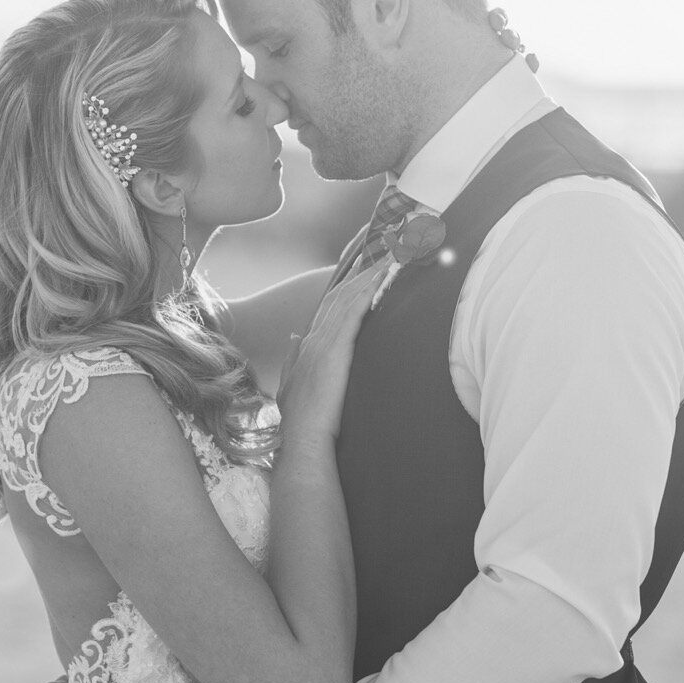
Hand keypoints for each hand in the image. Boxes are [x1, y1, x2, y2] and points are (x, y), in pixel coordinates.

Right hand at [277, 259, 388, 442]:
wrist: (302, 439)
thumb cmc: (302, 420)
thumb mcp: (291, 384)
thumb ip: (292, 359)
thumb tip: (294, 336)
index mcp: (309, 343)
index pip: (331, 301)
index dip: (348, 279)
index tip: (364, 258)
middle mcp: (315, 336)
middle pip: (341, 290)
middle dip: (361, 265)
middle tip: (383, 243)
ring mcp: (323, 341)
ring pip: (349, 295)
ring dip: (370, 271)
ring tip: (392, 251)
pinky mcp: (335, 350)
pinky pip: (353, 311)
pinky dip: (367, 290)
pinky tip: (382, 274)